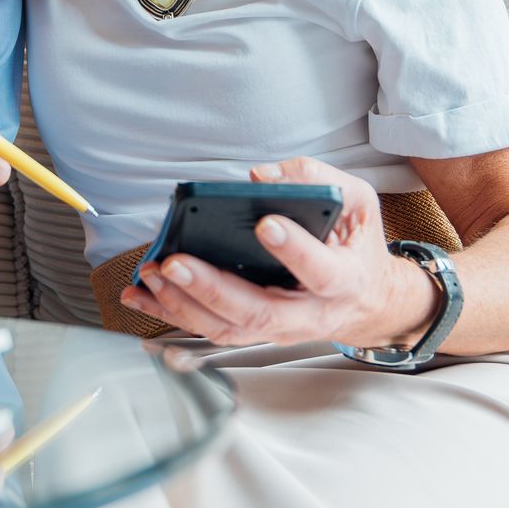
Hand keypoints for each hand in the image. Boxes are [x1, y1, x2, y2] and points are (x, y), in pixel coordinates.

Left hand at [120, 158, 433, 347]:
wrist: (365, 298)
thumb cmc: (354, 244)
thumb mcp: (356, 202)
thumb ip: (317, 182)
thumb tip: (262, 178)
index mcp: (344, 280)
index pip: (321, 270)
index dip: (294, 251)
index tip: (265, 223)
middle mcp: (309, 313)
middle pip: (259, 312)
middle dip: (213, 288)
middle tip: (176, 263)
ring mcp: (278, 328)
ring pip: (228, 327)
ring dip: (184, 304)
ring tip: (152, 273)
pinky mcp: (252, 330)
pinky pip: (210, 328)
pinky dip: (171, 313)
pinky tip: (143, 294)